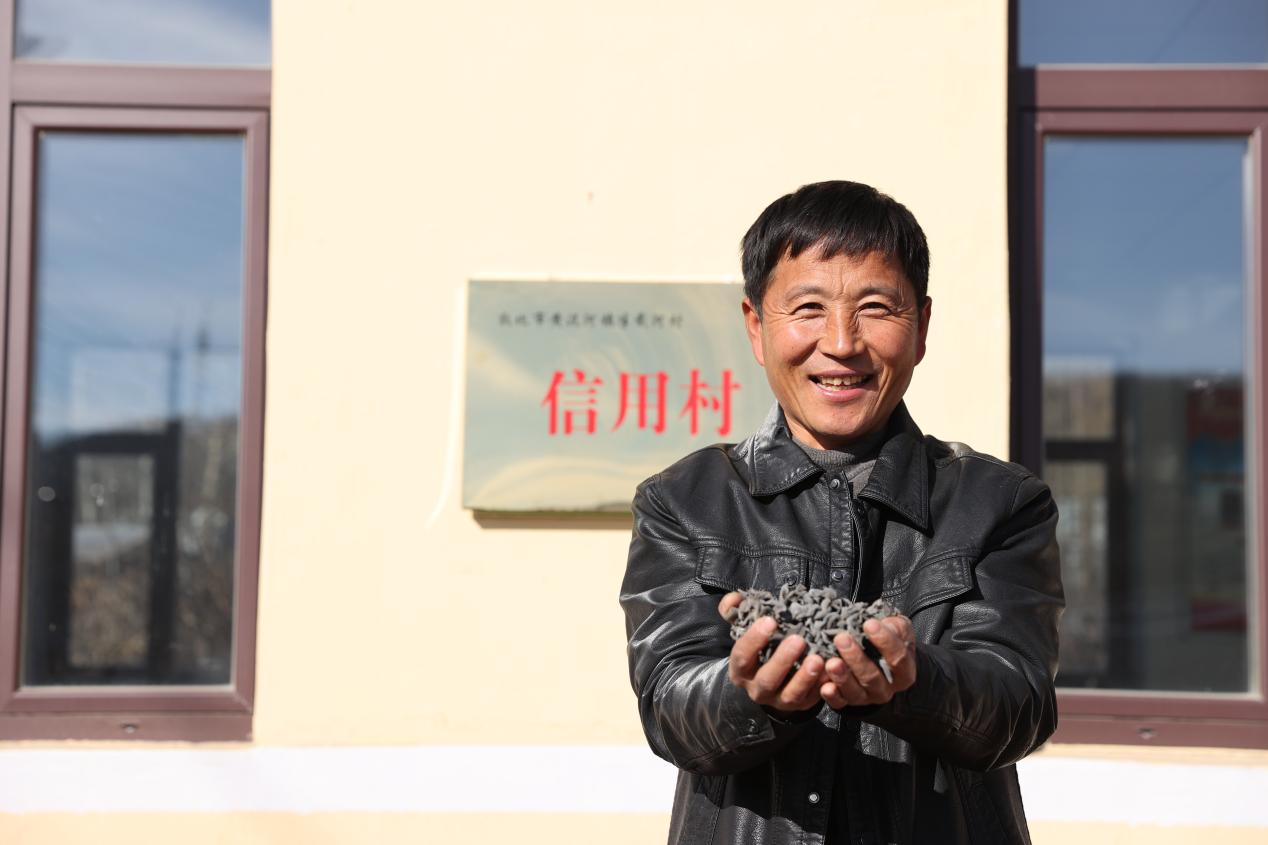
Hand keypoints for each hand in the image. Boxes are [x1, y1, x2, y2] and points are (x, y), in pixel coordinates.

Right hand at [718, 592, 823, 713]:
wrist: (769, 682)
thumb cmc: (759, 649)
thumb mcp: (745, 632)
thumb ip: (736, 612)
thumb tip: (735, 598)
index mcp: (741, 670)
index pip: (742, 657)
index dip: (754, 640)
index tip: (770, 621)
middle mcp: (757, 688)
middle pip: (767, 679)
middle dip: (782, 660)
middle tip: (798, 639)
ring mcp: (780, 699)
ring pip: (791, 694)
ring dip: (805, 677)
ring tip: (818, 659)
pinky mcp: (801, 705)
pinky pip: (813, 698)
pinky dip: (822, 685)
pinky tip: (831, 670)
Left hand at [819, 615, 916, 708]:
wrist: (873, 653)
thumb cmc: (886, 638)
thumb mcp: (896, 628)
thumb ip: (895, 626)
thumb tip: (885, 624)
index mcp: (903, 671)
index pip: (898, 659)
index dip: (885, 642)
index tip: (869, 624)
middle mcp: (885, 688)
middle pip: (873, 677)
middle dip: (856, 658)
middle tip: (842, 639)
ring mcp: (866, 696)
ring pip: (855, 692)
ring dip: (842, 677)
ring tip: (831, 662)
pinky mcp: (847, 700)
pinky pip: (839, 702)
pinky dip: (831, 694)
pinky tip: (825, 685)